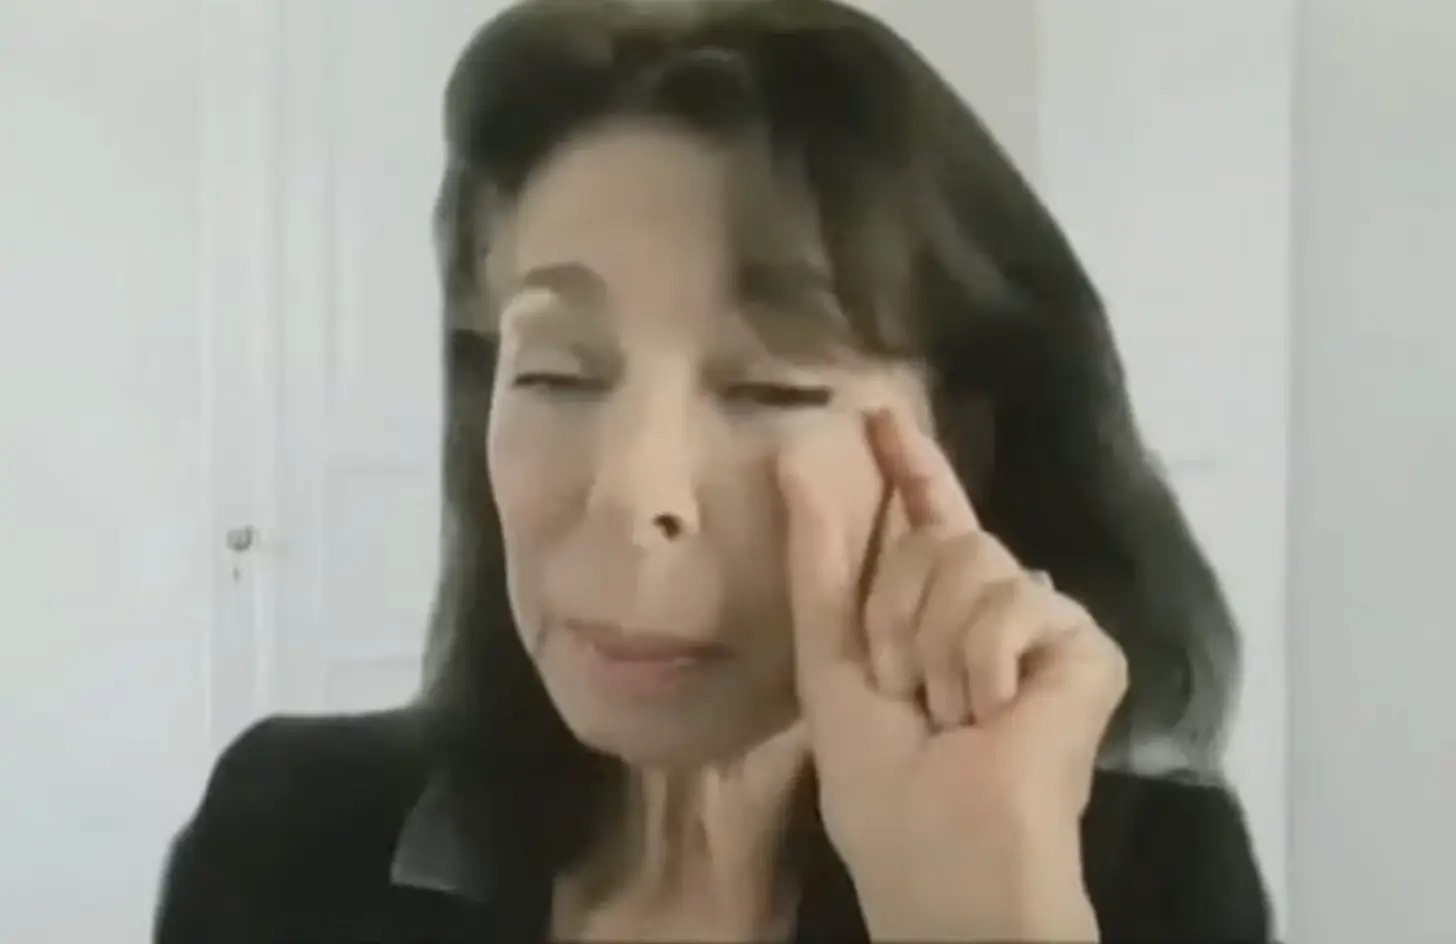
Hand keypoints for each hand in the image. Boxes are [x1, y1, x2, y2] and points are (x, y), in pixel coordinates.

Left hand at [779, 409, 1126, 941]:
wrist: (945, 859)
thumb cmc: (885, 788)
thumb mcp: (830, 665)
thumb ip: (819, 565)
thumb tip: (792, 458)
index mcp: (934, 615)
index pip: (925, 520)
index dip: (908, 467)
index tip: (879, 411)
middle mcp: (994, 607)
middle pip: (937, 534)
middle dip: (894, 611)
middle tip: (906, 690)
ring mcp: (1043, 626)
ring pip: (975, 557)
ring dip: (935, 647)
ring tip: (952, 713)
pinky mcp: (1085, 647)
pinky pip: (1019, 601)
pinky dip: (985, 663)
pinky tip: (996, 712)